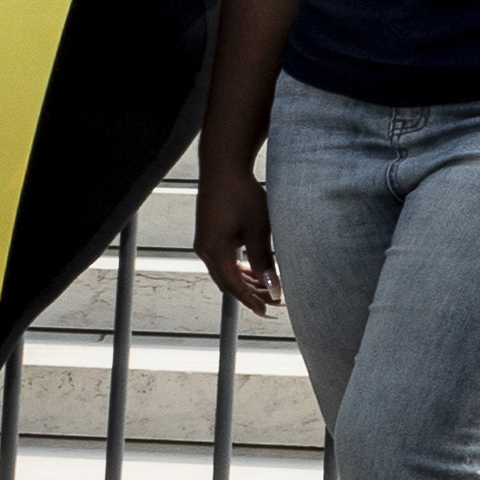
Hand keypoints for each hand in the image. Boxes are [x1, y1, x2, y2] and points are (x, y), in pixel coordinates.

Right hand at [193, 162, 281, 315]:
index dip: (251, 300)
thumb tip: (273, 286)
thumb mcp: (259, 230)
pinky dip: (240, 268)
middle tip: (274, 303)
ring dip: (247, 281)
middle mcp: (205, 250)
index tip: (267, 311)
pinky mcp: (210, 234)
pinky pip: (224, 260)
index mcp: (214, 251)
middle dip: (251, 294)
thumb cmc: (242, 195)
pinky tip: (255, 271)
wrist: (224, 167)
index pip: (233, 286)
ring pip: (226, 271)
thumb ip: (264, 260)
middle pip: (228, 282)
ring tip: (269, 288)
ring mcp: (205, 242)